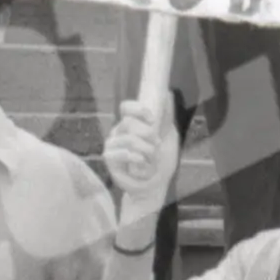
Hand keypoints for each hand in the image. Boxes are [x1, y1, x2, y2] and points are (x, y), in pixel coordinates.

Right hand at [101, 91, 179, 220]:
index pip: (126, 107)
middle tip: (157, 145)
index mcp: (131, 124)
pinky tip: (142, 163)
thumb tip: (167, 93)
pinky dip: (136, 158)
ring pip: (128, 139)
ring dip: (146, 150)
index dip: (137, 109)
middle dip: (148, 135)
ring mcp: (112, 146)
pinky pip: (122, 153)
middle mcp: (119, 132)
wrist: (154, 187)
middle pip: (129, 123)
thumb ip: (166, 117)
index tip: (152, 118)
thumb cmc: (161, 162)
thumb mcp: (169, 137)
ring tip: (152, 159)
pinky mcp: (110, 160)